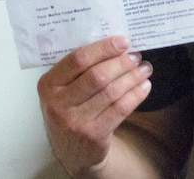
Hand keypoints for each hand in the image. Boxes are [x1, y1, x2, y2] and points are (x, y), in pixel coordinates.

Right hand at [36, 36, 153, 175]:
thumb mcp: (61, 90)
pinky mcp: (93, 135)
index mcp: (48, 84)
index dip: (103, 48)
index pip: (77, 60)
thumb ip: (77, 70)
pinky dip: (135, 95)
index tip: (123, 41)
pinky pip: (120, 109)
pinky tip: (144, 86)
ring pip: (111, 92)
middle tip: (136, 56)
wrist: (70, 152)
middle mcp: (58, 103)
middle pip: (97, 76)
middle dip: (121, 63)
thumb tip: (112, 44)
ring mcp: (75, 121)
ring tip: (144, 68)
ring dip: (132, 77)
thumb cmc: (69, 110)